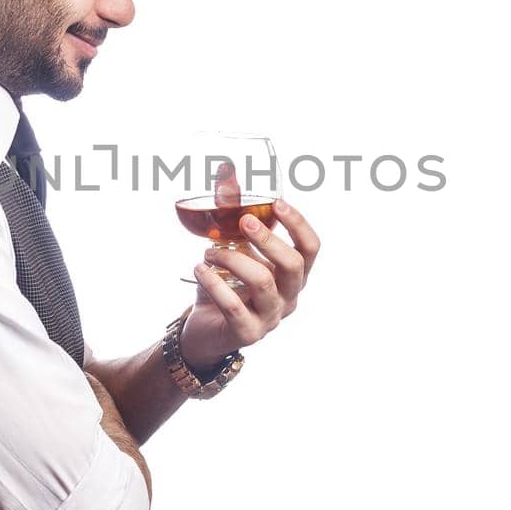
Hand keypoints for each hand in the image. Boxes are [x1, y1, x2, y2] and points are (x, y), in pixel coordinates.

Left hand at [181, 198, 319, 371]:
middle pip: (292, 265)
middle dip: (267, 238)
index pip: (310, 249)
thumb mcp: (234, 253)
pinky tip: (200, 268)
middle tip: (242, 220)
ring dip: (232, 258)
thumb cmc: (225, 287)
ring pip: (263, 282)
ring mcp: (270, 318)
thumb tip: (227, 177)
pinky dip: (214, 282)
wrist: (205, 333)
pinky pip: (233, 305)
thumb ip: (235, 222)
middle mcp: (288, 297)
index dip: (298, 224)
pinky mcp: (247, 333)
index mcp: (292, 276)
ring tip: (208, 250)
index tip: (277, 202)